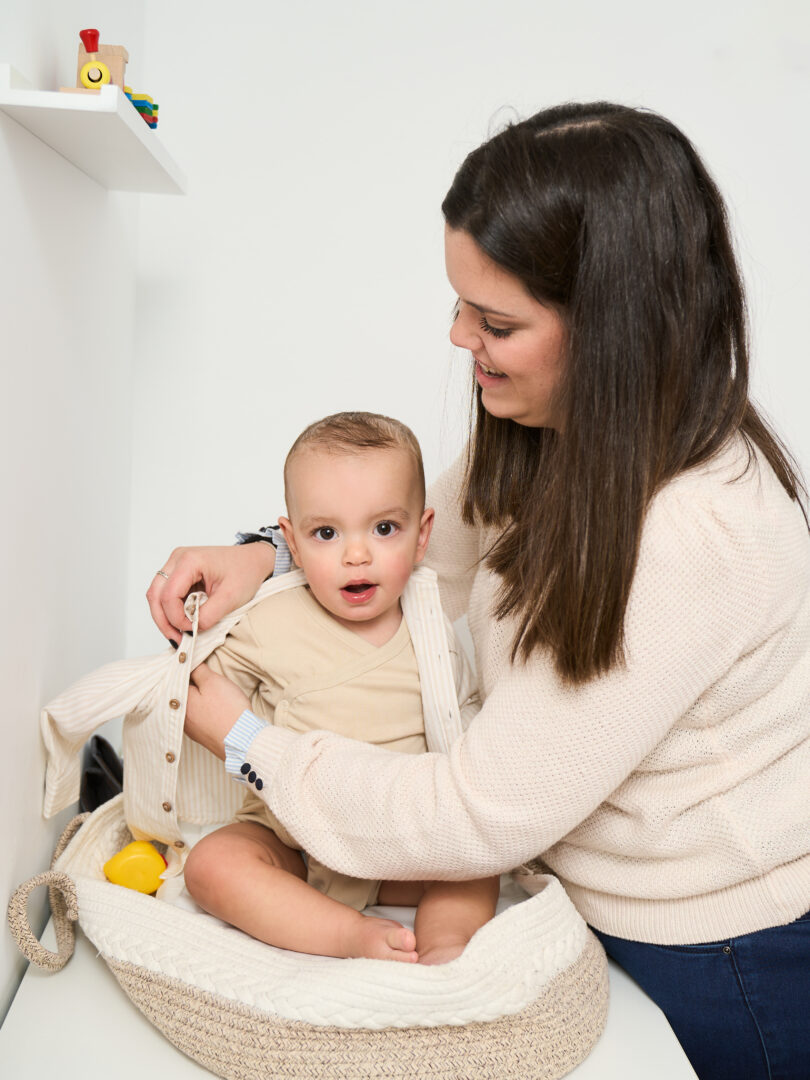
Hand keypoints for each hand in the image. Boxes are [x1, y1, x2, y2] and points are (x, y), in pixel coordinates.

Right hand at [146, 543, 275, 641]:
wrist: (254, 560)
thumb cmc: (245, 572)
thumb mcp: (230, 598)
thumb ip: (209, 616)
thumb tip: (191, 629)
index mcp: (189, 560)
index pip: (169, 595)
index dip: (176, 618)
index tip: (191, 631)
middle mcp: (177, 558)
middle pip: (155, 594)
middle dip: (164, 621)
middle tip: (177, 640)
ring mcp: (176, 564)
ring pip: (157, 595)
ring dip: (165, 617)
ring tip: (180, 634)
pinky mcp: (179, 572)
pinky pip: (166, 594)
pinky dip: (171, 611)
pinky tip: (183, 623)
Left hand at [185, 663, 250, 759]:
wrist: (242, 740)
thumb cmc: (228, 711)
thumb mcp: (213, 681)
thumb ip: (197, 669)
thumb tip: (186, 661)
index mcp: (180, 700)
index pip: (177, 677)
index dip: (188, 668)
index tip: (196, 663)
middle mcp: (180, 716)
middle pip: (183, 692)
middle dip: (193, 683)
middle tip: (207, 676)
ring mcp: (190, 728)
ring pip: (191, 706)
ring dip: (199, 698)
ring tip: (215, 693)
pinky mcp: (201, 735)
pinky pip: (198, 717)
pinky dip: (205, 710)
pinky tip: (216, 709)